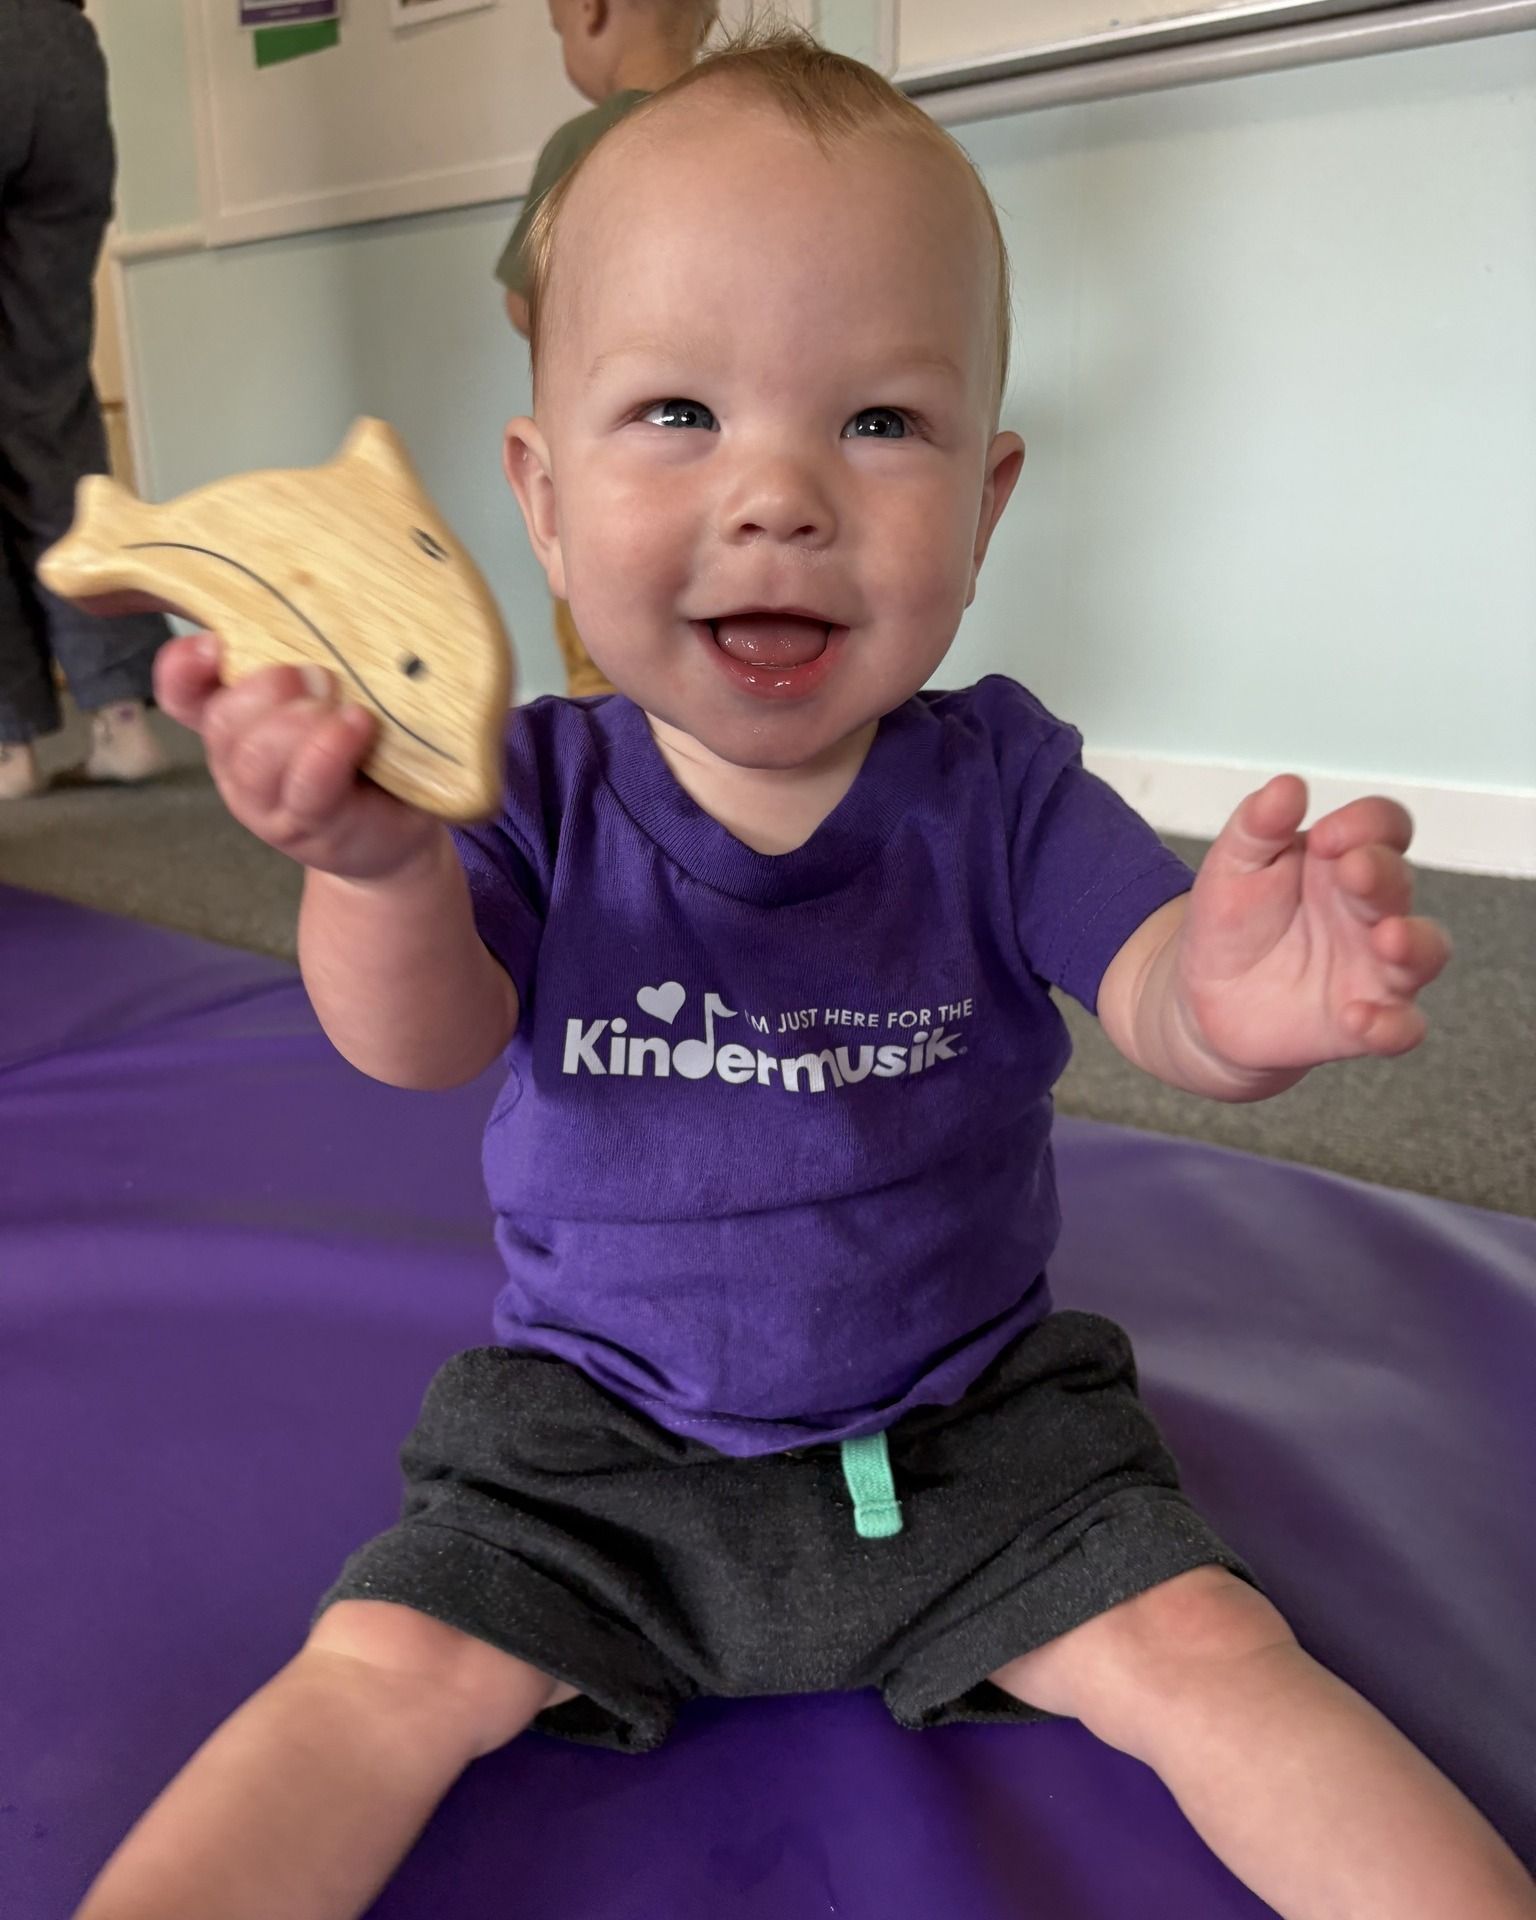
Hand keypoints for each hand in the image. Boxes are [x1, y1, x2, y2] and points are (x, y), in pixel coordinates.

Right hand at [154, 633, 440, 882]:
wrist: (398, 828)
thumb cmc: (367, 749)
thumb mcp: (337, 693)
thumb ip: (316, 653)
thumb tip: (326, 592)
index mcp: (236, 722)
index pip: (183, 692)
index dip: (184, 667)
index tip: (214, 643)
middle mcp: (241, 762)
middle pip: (224, 722)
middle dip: (266, 689)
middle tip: (319, 675)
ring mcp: (270, 803)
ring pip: (254, 758)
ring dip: (296, 723)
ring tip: (344, 708)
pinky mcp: (313, 828)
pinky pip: (307, 788)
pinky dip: (329, 751)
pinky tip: (357, 727)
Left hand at [1176, 775, 1450, 1073]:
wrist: (1202, 997)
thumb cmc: (1231, 922)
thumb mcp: (1232, 866)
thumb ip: (1257, 825)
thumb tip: (1287, 785)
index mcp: (1344, 861)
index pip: (1383, 827)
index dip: (1368, 824)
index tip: (1326, 836)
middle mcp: (1371, 910)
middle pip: (1401, 882)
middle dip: (1383, 874)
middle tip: (1353, 870)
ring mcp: (1374, 966)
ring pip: (1425, 951)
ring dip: (1414, 944)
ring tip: (1387, 938)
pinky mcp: (1365, 1018)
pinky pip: (1401, 1027)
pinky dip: (1391, 1025)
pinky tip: (1359, 1017)